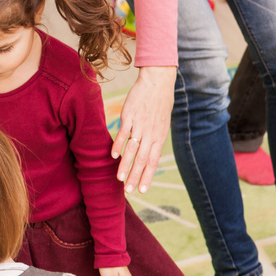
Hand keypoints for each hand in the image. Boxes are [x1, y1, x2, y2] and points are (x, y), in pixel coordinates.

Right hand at [112, 66, 175, 193]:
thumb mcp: (162, 125)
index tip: (141, 190)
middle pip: (143, 160)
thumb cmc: (160, 105)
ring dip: (125, 165)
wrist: (158, 83)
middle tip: (129, 191)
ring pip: (132, 149)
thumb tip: (149, 153)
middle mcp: (151, 134)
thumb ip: (154, 140)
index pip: (153, 162)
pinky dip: (118, 145)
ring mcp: (140, 125)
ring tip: (119, 178)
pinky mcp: (129, 116)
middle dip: (135, 177)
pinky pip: (123, 133)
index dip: (147, 176)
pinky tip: (113, 155)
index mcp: (159, 138)